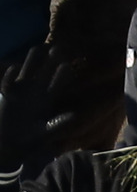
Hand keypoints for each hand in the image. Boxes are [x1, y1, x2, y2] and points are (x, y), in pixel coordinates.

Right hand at [0, 46, 76, 167]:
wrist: (11, 143)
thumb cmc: (31, 138)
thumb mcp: (46, 131)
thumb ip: (59, 123)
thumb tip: (75, 116)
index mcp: (48, 100)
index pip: (57, 84)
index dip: (62, 75)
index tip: (67, 66)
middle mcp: (36, 93)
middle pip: (44, 73)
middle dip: (50, 62)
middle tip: (58, 48)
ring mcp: (21, 92)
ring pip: (27, 72)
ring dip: (31, 61)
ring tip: (37, 48)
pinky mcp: (7, 95)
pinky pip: (9, 83)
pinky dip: (11, 76)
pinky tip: (15, 67)